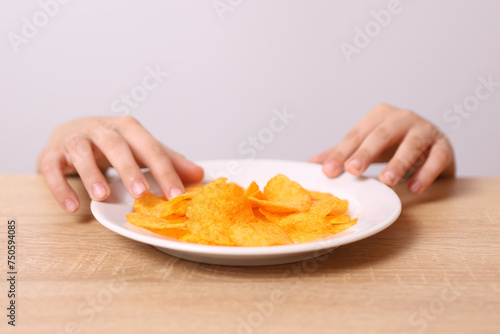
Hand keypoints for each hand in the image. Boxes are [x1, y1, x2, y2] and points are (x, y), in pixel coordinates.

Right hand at [37, 116, 203, 212]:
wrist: (71, 132)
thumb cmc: (113, 144)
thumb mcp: (140, 149)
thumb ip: (168, 161)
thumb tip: (198, 174)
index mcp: (128, 128)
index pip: (149, 147)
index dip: (164, 171)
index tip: (176, 195)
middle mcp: (101, 129)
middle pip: (116, 145)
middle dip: (129, 169)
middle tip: (141, 193)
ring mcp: (75, 139)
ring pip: (82, 152)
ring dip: (92, 174)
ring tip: (102, 197)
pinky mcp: (52, 153)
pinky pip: (52, 168)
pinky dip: (61, 187)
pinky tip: (72, 207)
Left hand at [309, 103, 454, 192]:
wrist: (431, 145)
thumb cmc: (394, 144)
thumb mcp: (367, 146)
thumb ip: (343, 153)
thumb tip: (312, 164)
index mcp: (379, 116)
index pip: (356, 135)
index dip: (342, 153)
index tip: (329, 171)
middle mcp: (402, 118)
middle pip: (381, 135)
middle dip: (366, 153)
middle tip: (353, 170)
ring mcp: (425, 130)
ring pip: (411, 144)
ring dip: (398, 162)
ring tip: (386, 181)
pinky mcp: (443, 146)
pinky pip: (436, 158)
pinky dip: (425, 173)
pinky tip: (414, 188)